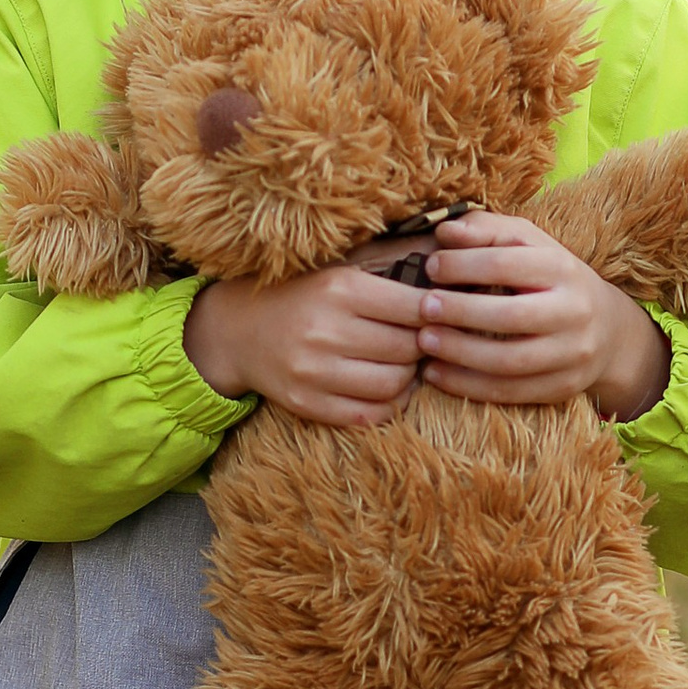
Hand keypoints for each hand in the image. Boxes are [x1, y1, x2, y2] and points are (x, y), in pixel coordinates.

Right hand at [185, 264, 427, 426]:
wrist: (238, 330)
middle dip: (423, 346)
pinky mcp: (306, 403)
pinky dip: (389, 405)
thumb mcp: (340, 273)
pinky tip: (387, 389)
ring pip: (393, 384)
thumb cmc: (302, 296)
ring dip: (409, 377)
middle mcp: (326, 330)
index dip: (436, 314)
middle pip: (408, 349)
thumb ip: (390, 278)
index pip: (414, 308)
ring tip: (404, 364)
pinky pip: (369, 415)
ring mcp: (314, 372)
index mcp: (339, 289)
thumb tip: (449, 292)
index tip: (438, 315)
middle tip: (421, 341)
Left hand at [419, 213, 672, 420]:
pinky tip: (436, 373)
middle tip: (422, 307)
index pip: (508, 263)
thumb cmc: (551, 279)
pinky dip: (467, 385)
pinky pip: (510, 392)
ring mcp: (571, 354)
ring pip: (509, 361)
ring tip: (424, 341)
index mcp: (563, 268)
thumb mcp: (530, 245)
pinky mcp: (563, 387)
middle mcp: (574, 312)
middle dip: (459, 311)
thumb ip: (488, 231)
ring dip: (459, 353)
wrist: (608, 330)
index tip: (432, 267)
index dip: (464, 265)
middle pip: (510, 315)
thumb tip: (446, 232)